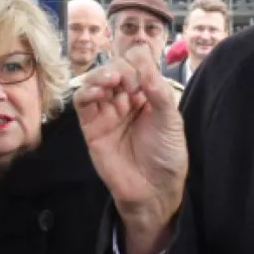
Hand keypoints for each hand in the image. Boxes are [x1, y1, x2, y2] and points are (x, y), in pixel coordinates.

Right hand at [74, 44, 187, 253]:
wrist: (153, 190)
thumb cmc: (166, 155)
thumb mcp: (171, 120)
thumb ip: (159, 91)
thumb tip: (144, 63)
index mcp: (147, 93)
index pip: (136, 63)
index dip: (138, 63)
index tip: (145, 78)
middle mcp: (125, 98)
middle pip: (114, 67)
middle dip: (122, 69)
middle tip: (132, 85)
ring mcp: (107, 111)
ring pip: (95, 80)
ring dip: (101, 75)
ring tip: (112, 81)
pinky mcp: (91, 126)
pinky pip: (82, 102)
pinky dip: (87, 91)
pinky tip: (98, 92)